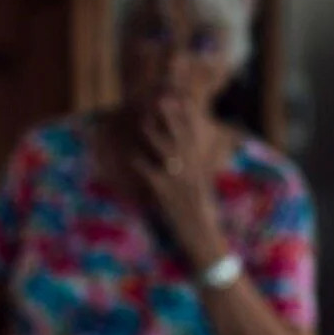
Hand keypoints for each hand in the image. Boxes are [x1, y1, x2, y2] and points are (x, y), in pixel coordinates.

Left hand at [131, 99, 229, 269]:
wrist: (201, 236)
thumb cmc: (200, 213)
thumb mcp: (201, 187)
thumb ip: (195, 170)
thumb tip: (189, 157)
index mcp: (199, 167)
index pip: (194, 136)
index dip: (187, 117)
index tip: (182, 99)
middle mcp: (191, 170)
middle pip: (181, 138)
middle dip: (172, 118)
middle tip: (162, 98)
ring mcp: (178, 181)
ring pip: (166, 152)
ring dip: (154, 135)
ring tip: (144, 120)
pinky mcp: (165, 194)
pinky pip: (151, 175)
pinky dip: (141, 164)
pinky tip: (132, 155)